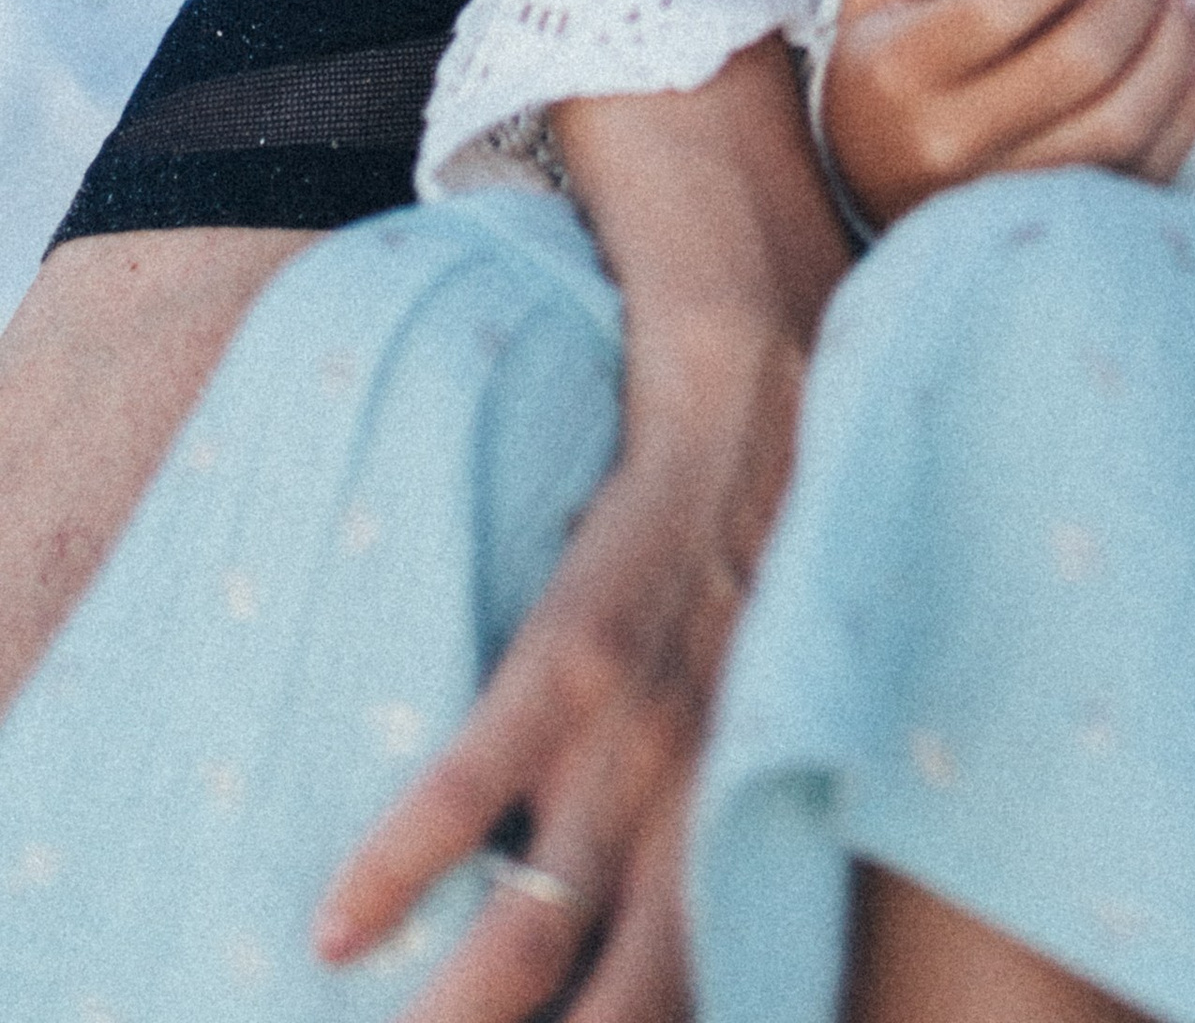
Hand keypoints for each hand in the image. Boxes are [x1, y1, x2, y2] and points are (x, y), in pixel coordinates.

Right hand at [315, 42, 845, 1022]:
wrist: (773, 301)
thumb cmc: (785, 476)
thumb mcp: (788, 627)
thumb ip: (753, 743)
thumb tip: (713, 861)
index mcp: (776, 757)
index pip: (723, 950)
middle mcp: (736, 740)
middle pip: (649, 960)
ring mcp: (679, 669)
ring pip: (571, 888)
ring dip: (476, 998)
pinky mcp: (612, 588)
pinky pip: (506, 739)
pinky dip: (425, 838)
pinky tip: (346, 921)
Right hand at [820, 0, 1194, 229]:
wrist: (875, 180)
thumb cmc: (885, 66)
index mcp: (900, 71)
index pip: (994, 10)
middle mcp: (951, 140)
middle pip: (1071, 63)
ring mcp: (1008, 190)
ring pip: (1119, 120)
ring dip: (1170, 47)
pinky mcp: (1057, 218)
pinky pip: (1143, 168)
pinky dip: (1185, 108)